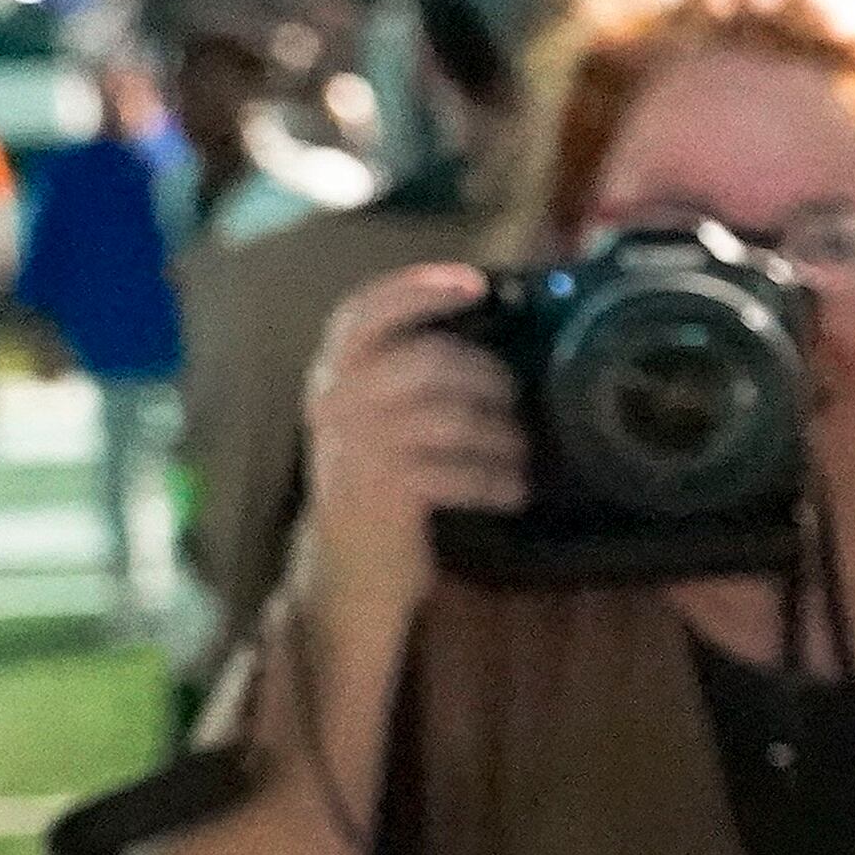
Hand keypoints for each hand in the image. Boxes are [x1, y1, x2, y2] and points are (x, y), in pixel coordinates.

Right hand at [295, 263, 523, 697]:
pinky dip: (497, 481)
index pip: (365, 312)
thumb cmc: (382, 484)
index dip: (419, 289)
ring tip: (520, 455)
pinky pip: (458, 471)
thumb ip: (413, 379)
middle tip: (516, 404)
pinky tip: (511, 492)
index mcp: (334, 376)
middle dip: (490, 379)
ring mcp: (356, 447)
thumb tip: (496, 341)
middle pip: (431, 362)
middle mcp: (335, 402)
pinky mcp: (381, 491)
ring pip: (453, 418)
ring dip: (502, 437)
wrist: (346, 571)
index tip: (474, 282)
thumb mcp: (383, 422)